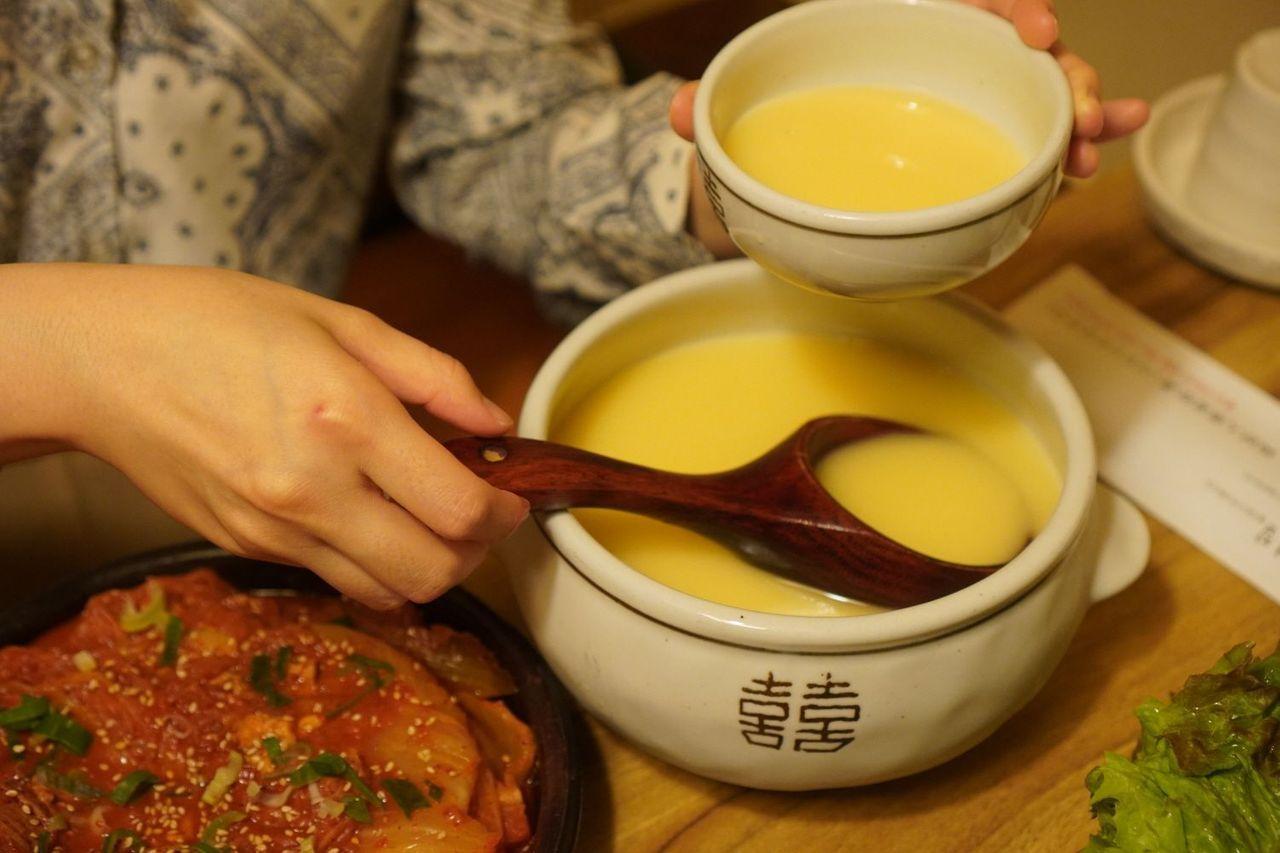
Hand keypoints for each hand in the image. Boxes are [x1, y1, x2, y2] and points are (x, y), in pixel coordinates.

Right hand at [0, 264, 527, 608]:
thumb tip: (498, 422)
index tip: (514, 494)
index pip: (459, 509)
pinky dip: (374, 564)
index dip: (506, 512)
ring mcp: (276, 530)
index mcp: (346, 418)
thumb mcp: (341, 320)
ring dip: (429, 567)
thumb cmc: (222, 322)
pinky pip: (336, 580)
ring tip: (430, 519)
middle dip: (478, 551)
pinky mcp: (248, 549)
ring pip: (388, 593)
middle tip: (482, 513)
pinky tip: (372, 517)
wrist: (105, 359)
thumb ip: (433, 376)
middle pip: (434, 572)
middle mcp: (313, 489)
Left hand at [669, 0, 1148, 183]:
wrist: (765, 173)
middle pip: (1011, 52)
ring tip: (1090, 154)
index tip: (1031, 27)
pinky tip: (1097, 159)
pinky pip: (1027, 146)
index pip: (957, 7)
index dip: (1002, 10)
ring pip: (1032, 98)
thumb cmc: (761, 118)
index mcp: (884, 29)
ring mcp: (958, 107)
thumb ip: (708, 102)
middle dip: (1055, 73)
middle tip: (1071, 112)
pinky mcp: (971, 153)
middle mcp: (933, 61)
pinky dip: (1067, 148)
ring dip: (1072, 118)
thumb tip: (676, 111)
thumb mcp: (732, 111)